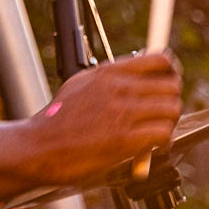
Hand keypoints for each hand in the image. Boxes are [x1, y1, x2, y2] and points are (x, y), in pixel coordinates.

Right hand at [23, 52, 181, 186]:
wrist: (37, 147)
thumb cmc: (55, 121)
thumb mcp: (79, 84)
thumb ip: (108, 78)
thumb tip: (134, 75)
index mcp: (108, 72)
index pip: (160, 59)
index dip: (171, 72)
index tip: (168, 84)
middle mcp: (118, 88)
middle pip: (171, 85)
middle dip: (171, 101)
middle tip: (162, 116)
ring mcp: (122, 113)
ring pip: (171, 109)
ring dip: (169, 124)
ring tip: (157, 134)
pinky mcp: (124, 140)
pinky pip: (163, 134)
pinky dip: (164, 143)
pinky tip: (152, 149)